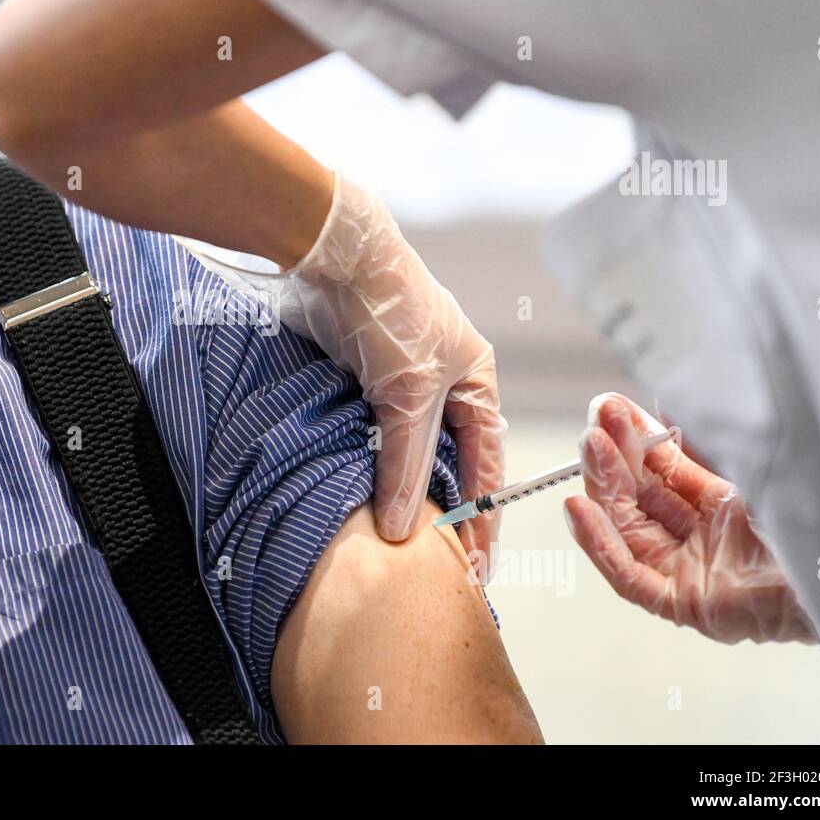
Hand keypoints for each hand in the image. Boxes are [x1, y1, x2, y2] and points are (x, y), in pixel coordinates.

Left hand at [264, 175, 505, 550]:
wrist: (334, 259)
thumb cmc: (391, 311)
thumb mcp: (406, 394)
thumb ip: (404, 461)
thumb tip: (402, 527)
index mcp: (475, 379)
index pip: (485, 461)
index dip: (480, 512)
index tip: (475, 560)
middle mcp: (443, 381)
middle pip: (445, 457)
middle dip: (439, 504)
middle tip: (435, 558)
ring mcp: (399, 380)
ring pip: (402, 448)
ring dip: (396, 485)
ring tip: (394, 536)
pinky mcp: (359, 378)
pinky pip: (367, 433)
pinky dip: (364, 462)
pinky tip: (356, 492)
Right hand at [565, 393, 814, 643]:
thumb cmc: (811, 518)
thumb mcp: (747, 465)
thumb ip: (701, 443)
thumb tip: (662, 405)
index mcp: (726, 507)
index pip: (662, 473)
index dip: (634, 441)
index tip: (612, 410)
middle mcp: (706, 539)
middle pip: (639, 499)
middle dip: (613, 458)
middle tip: (596, 423)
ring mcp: (694, 572)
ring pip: (628, 531)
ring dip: (601, 489)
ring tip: (588, 449)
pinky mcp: (687, 604)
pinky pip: (629, 576)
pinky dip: (599, 544)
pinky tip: (580, 509)